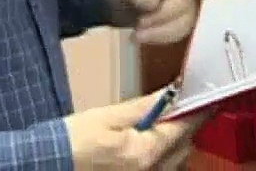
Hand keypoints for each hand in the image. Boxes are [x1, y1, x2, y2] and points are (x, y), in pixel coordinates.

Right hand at [63, 91, 207, 169]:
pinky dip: (165, 153)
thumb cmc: (73, 141)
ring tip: (168, 120)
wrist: (47, 164)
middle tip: (185, 104)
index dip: (198, 111)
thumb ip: (144, 106)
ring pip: (175, 159)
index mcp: (145, 154)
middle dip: (187, 125)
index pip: (183, 128)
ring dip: (177, 140)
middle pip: (184, 146)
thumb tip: (171, 92)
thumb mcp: (108, 117)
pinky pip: (162, 168)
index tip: (209, 97)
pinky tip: (153, 141)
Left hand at [97, 0, 196, 44]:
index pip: (181, 1)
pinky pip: (177, 33)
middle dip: (161, 30)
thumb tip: (154, 5)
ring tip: (136, 37)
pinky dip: (161, 38)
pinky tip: (143, 38)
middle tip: (137, 35)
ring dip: (160, 36)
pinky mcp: (180, 18)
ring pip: (183, 28)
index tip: (140, 23)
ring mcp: (185, 6)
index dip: (163, 15)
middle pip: (186, 17)